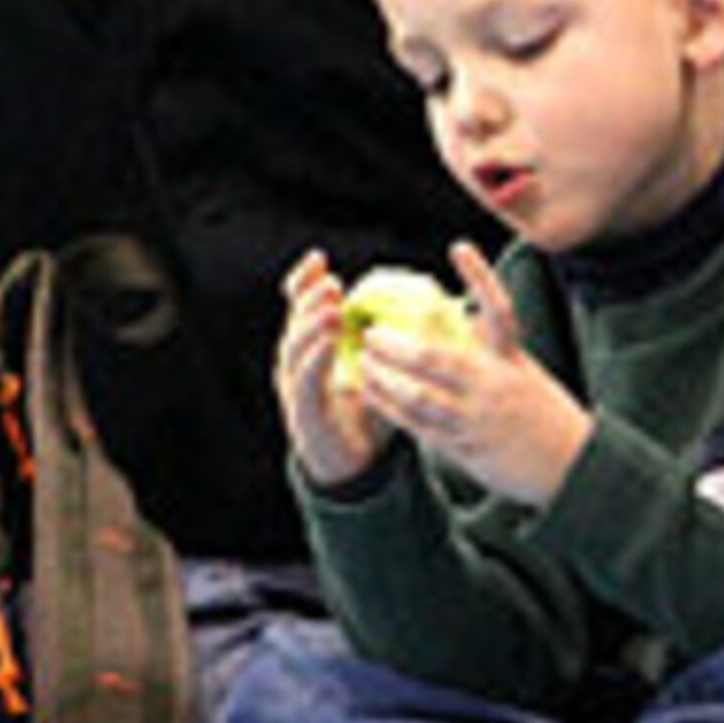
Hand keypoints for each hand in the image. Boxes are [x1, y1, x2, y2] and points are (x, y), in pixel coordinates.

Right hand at [274, 250, 390, 488]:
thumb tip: (429, 304)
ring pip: (294, 346)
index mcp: (313, 347)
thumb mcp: (381, 369)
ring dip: (311, 325)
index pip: (300, 307)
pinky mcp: (302, 409)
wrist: (355, 464)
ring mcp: (295, 386)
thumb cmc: (372, 411)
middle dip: (310, 299)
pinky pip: (305, 379)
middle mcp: (297, 362)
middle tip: (332, 283)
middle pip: (294, 321)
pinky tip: (329, 341)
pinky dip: (316, 357)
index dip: (305, 281)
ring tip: (332, 308)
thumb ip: (389, 341)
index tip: (319, 258)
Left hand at [356, 242, 590, 508]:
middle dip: (396, 347)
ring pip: (419, 396)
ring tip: (364, 363)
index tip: (459, 246)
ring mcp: (477, 418)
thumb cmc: (544, 414)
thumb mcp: (525, 372)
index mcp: (512, 361)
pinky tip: (371, 393)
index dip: (481, 276)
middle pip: (436, 359)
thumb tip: (465, 312)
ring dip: (385, 379)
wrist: (574, 466)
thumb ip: (493, 346)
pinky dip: (390, 408)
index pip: (499, 310)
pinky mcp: (465, 447)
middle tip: (369, 332)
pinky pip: (418, 426)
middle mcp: (493, 386)